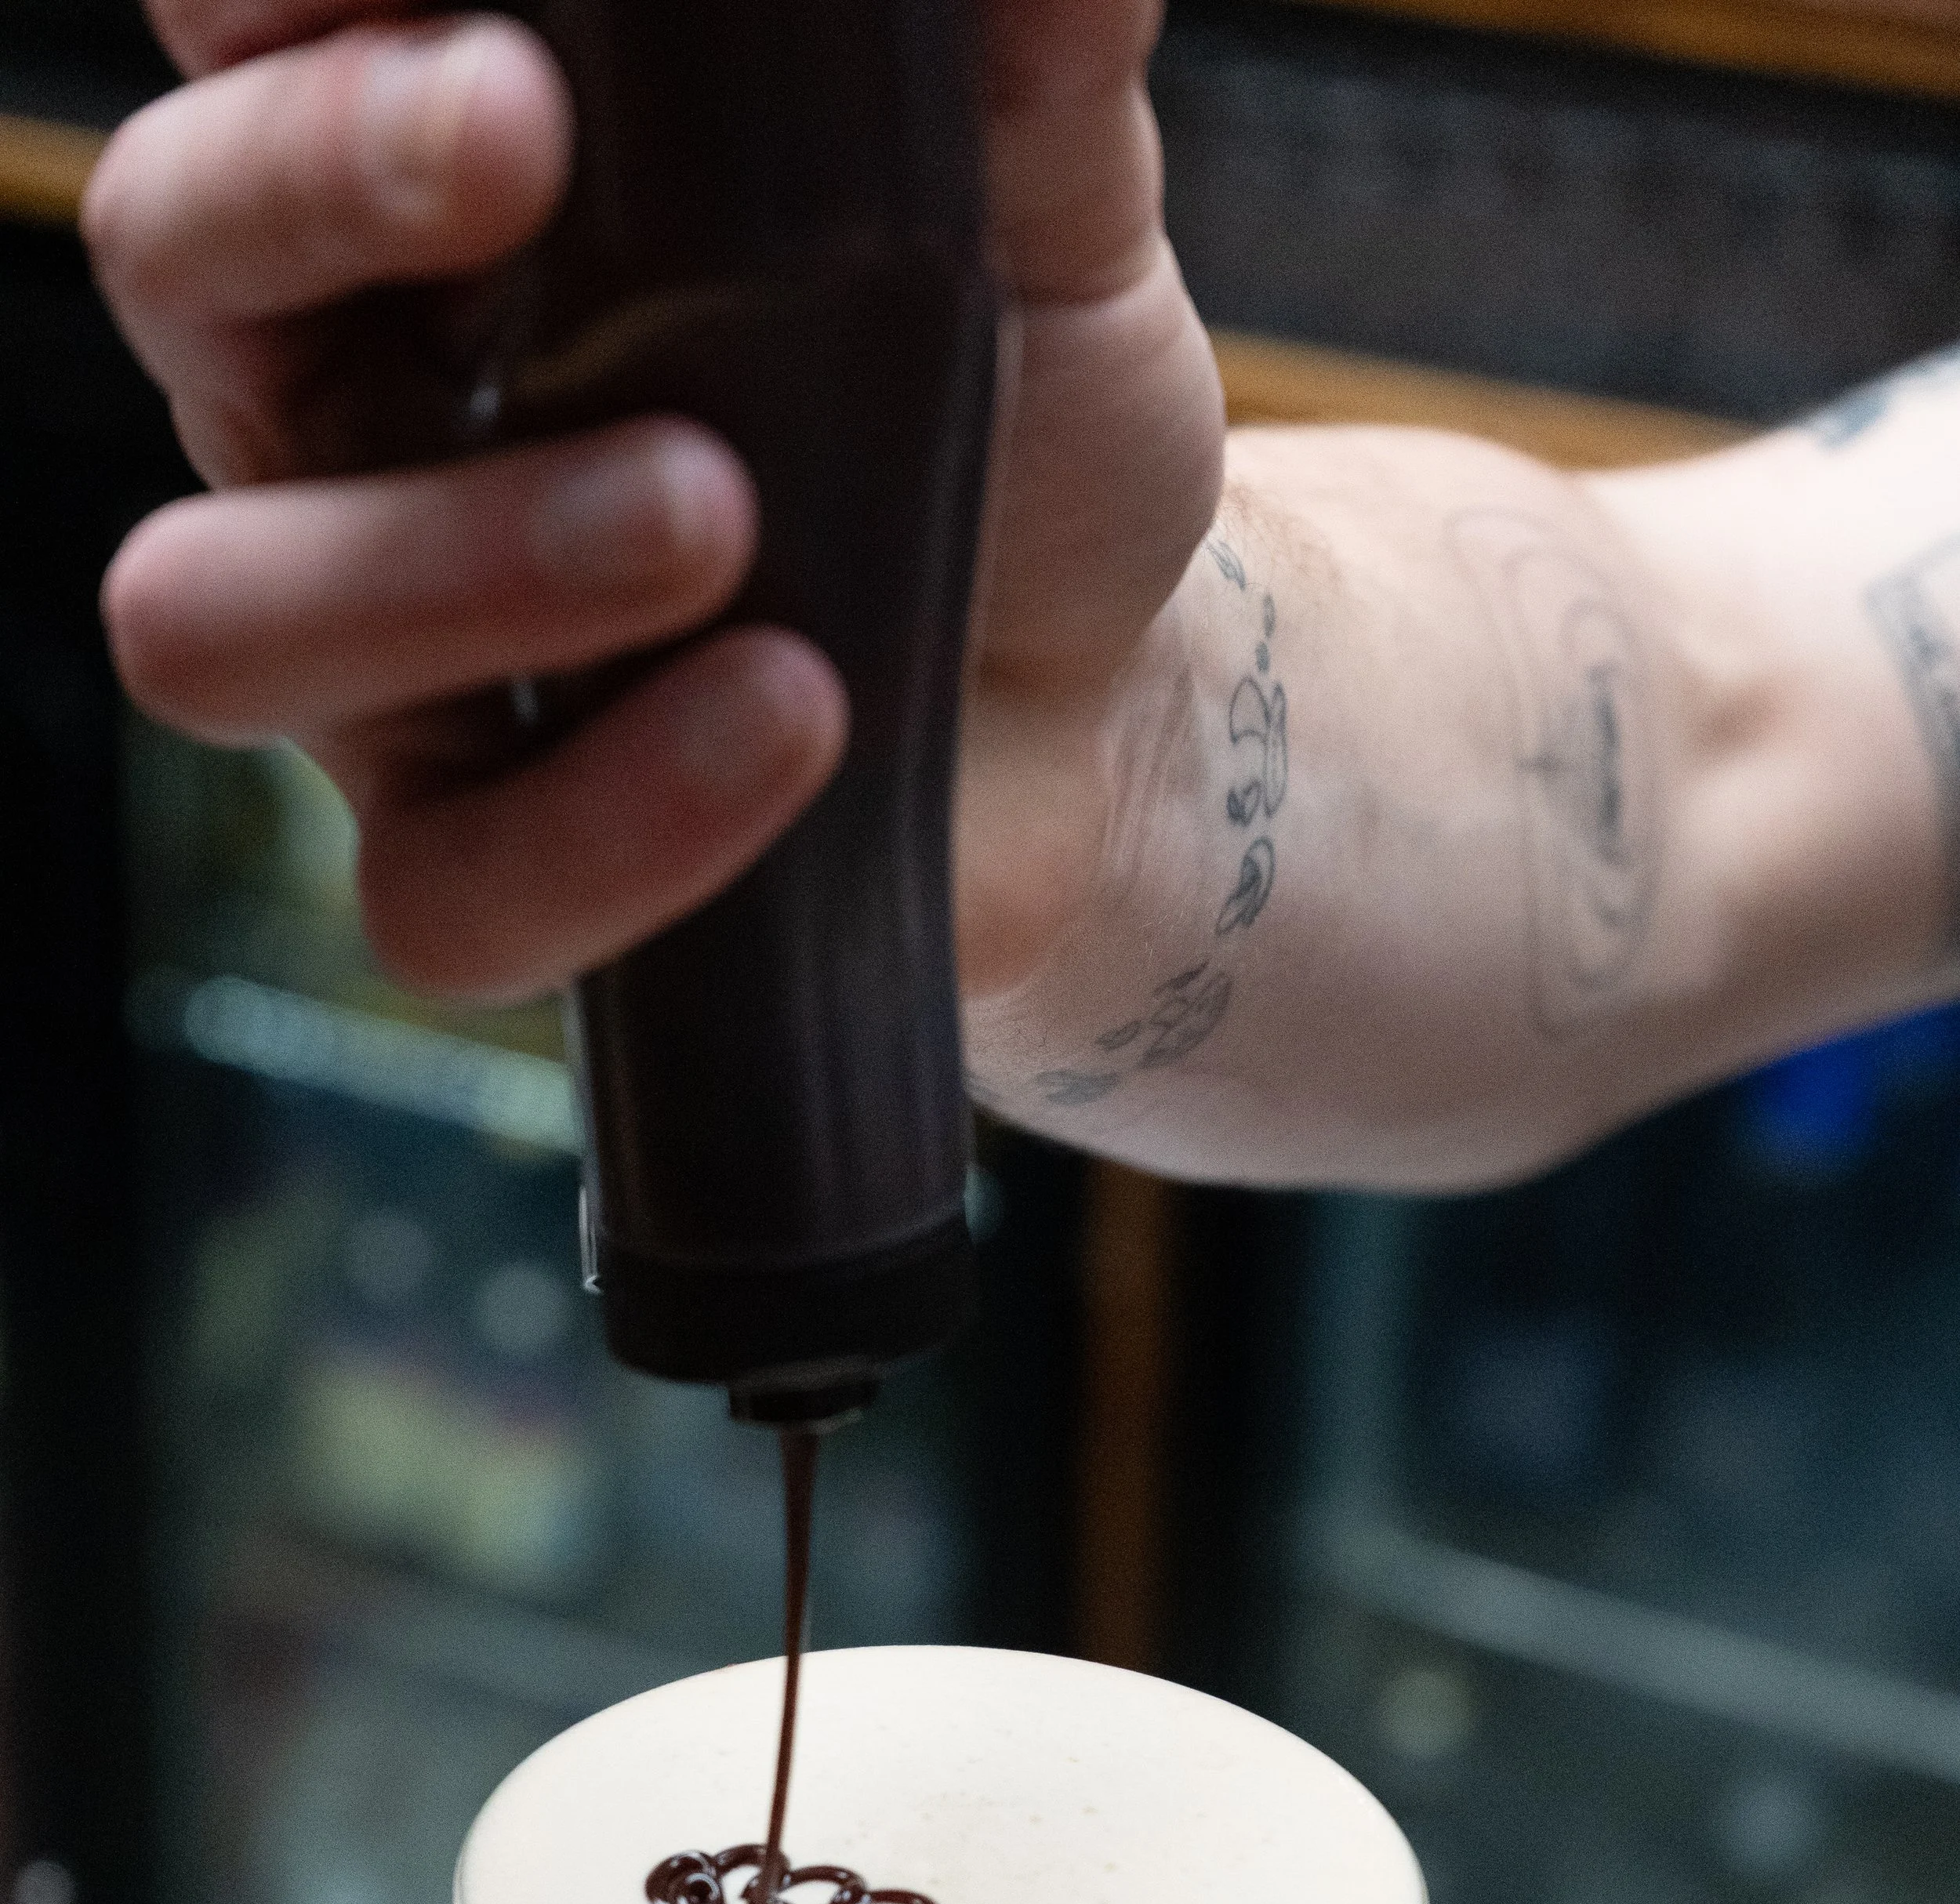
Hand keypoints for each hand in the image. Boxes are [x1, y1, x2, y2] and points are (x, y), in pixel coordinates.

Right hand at [86, 2, 1223, 1002]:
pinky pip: (440, 886)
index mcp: (431, 173)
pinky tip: (791, 726)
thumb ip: (1017, 76)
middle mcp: (349, 393)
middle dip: (316, 177)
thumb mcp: (1043, 217)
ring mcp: (384, 652)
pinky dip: (608, 820)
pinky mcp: (478, 858)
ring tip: (711, 516)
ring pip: (222, 612)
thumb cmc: (1021, 419)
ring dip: (447, 555)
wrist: (1104, 705)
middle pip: (175, 252)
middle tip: (518, 138)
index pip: (256, 21)